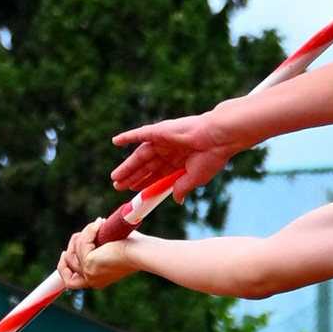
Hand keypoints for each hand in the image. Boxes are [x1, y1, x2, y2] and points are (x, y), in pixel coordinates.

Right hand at [58, 219, 143, 294]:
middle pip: (67, 263)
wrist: (140, 252)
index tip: (63, 252)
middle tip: (90, 230)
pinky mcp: (89, 264)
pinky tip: (101, 224)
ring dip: (85, 234)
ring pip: (72, 251)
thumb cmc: (132, 247)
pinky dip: (90, 231)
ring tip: (100, 225)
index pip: (70, 282)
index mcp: (96, 280)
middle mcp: (91, 280)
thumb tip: (89, 231)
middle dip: (74, 243)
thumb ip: (96, 245)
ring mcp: (89, 274)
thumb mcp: (109, 247)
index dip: (63, 267)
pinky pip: (81, 243)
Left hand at [108, 108, 233, 198]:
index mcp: (179, 162)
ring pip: (140, 155)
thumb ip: (182, 188)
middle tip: (118, 186)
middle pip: (146, 166)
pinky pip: (140, 134)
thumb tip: (177, 200)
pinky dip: (127, 137)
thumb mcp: (194, 178)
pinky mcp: (160, 131)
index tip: (133, 192)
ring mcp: (164, 140)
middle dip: (132, 177)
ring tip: (115, 178)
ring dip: (127, 166)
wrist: (217, 138)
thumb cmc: (210, 158)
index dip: (145, 183)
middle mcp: (169, 150)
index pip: (158, 174)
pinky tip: (115, 142)